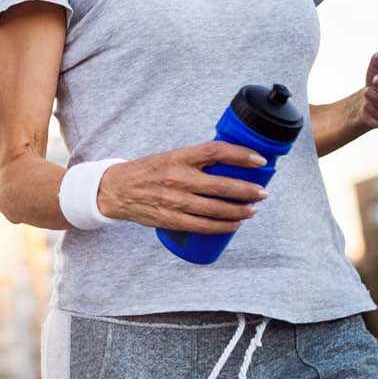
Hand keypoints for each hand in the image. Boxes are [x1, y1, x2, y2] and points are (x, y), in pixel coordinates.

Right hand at [94, 142, 268, 233]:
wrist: (115, 190)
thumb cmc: (147, 171)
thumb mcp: (170, 156)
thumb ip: (196, 159)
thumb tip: (230, 163)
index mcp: (178, 156)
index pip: (215, 152)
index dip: (241, 155)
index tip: (259, 161)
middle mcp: (177, 177)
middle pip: (221, 185)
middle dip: (248, 191)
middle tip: (262, 193)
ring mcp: (174, 200)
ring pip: (216, 209)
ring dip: (239, 211)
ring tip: (252, 210)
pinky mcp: (170, 219)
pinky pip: (202, 226)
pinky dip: (222, 226)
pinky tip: (234, 225)